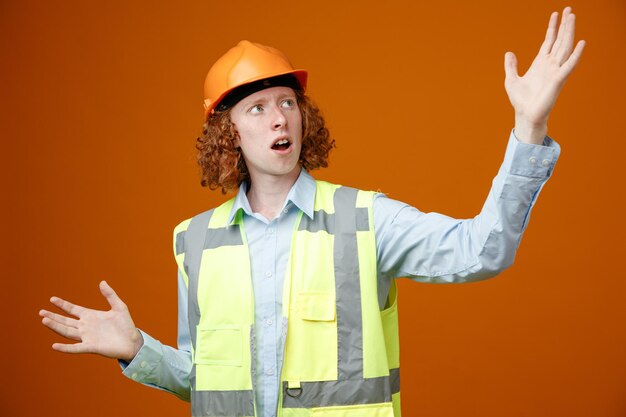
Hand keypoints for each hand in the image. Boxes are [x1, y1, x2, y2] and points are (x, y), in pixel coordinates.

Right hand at [39, 280, 142, 361]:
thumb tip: (102, 282)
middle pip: (66, 321)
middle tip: (41, 312)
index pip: (73, 309)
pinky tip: (55, 346)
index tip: (52, 299)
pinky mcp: (91, 347)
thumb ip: (110, 295)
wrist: (132, 341)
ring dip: (56, 327)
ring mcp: (87, 337)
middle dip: (54, 316)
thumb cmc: (125, 325)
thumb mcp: (119, 307)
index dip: (63, 304)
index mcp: (91, 316)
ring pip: (67, 332)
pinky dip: (65, 348)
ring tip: (44, 320)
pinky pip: (76, 348)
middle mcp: (86, 326)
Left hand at [504, 6, 585, 143]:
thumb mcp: (511, 80)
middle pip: (559, 40)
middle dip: (564, 25)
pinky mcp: (558, 80)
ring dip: (569, 32)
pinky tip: (581, 43)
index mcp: (540, 63)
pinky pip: (569, 65)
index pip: (549, 41)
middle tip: (569, 9)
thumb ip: (511, 66)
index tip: (556, 14)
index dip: (552, 28)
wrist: (525, 115)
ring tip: (572, 18)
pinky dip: (576, 54)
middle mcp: (550, 65)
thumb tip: (509, 53)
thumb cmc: (521, 100)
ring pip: (565, 47)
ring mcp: (555, 71)